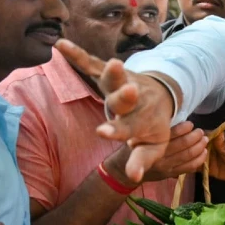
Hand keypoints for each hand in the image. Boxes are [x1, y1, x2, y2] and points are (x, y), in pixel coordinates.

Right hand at [56, 39, 176, 183]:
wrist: (164, 96)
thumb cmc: (153, 126)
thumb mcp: (153, 146)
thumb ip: (142, 160)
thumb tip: (134, 178)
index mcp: (140, 122)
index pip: (128, 128)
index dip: (117, 130)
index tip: (103, 132)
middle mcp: (133, 102)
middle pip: (125, 100)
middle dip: (124, 97)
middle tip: (129, 91)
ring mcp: (122, 85)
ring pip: (114, 79)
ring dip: (112, 72)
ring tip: (112, 63)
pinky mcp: (112, 74)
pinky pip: (93, 64)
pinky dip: (78, 55)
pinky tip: (60, 45)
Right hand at [104, 122, 207, 186]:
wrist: (125, 171)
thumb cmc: (134, 147)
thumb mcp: (136, 134)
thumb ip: (151, 127)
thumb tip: (168, 112)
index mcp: (147, 146)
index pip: (167, 136)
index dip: (181, 130)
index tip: (189, 124)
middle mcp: (156, 158)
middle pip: (181, 146)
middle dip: (194, 137)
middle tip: (200, 131)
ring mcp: (164, 168)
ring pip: (187, 156)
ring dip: (199, 147)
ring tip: (204, 139)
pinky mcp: (170, 174)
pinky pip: (188, 168)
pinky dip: (199, 160)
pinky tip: (204, 152)